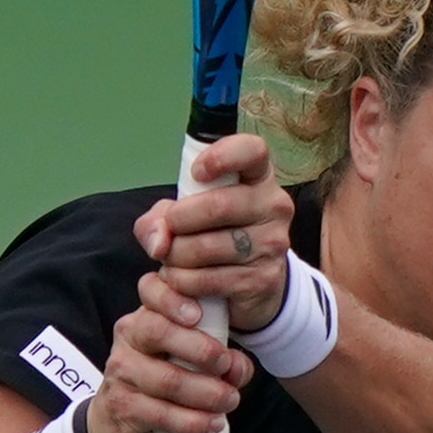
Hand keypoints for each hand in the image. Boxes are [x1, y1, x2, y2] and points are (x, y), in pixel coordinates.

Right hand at [90, 275, 256, 432]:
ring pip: (165, 378)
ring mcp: (121, 372)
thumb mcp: (193, 359)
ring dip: (206, 392)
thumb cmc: (167, 377)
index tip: (198, 315)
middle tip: (227, 366)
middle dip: (199, 349)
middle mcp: (128, 337)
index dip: (172, 299)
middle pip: (157, 331)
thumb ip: (222, 358)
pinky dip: (193, 421)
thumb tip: (238, 366)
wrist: (120, 418)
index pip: (150, 291)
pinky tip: (214, 424)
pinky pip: (161, 413)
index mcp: (146, 315)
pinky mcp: (123, 406)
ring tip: (230, 401)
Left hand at [133, 134, 292, 334]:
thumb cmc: (217, 233)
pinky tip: (181, 278)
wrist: (253, 281)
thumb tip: (158, 242)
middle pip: (218, 206)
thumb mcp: (187, 213)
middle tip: (169, 231)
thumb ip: (161, 217)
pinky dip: (183, 281)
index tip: (197, 172)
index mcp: (259, 177)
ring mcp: (272, 244)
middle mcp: (274, 206)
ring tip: (172, 258)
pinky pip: (209, 280)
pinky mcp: (263, 279)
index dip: (221, 157)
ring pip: (208, 247)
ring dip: (176, 256)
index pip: (251, 151)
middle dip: (179, 221)